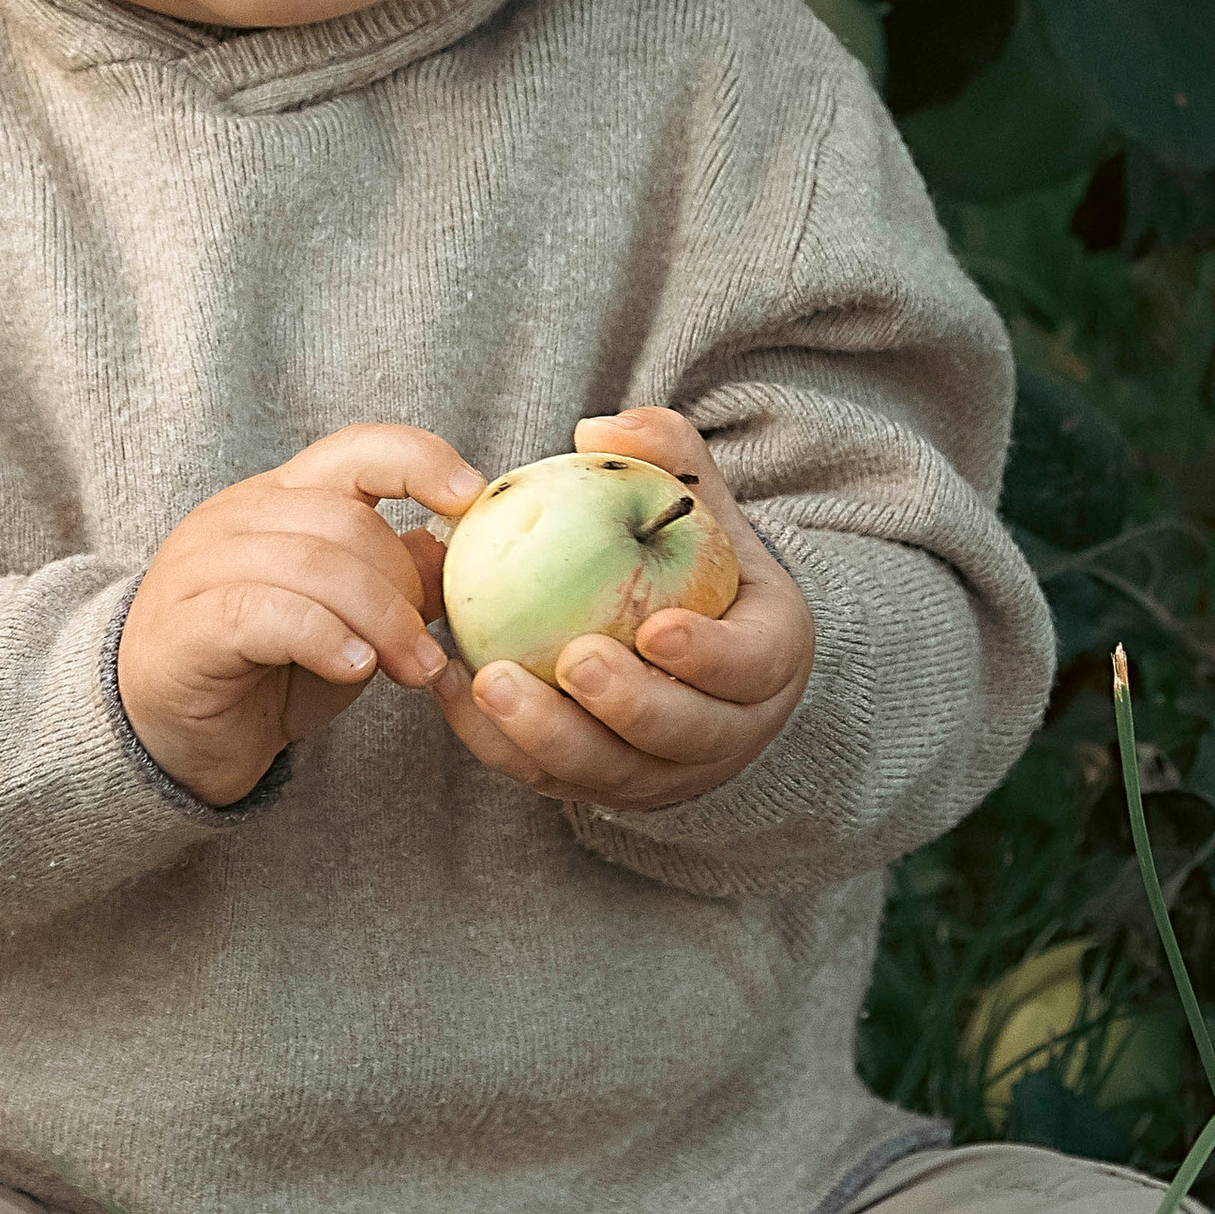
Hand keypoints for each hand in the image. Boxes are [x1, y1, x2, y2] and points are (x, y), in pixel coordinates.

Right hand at [117, 425, 484, 807]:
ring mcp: (201, 566)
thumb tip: (453, 548)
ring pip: (313, 564)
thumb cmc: (264, 673)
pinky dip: (325, 638)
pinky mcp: (187, 624)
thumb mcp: (349, 623)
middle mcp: (235, 518)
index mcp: (279, 500)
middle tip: (429, 652)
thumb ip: (395, 582)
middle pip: (344, 520)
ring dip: (380, 621)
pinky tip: (354, 668)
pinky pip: (269, 612)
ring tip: (411, 671)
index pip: (354, 450)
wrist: (173, 738)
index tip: (471, 495)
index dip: (418, 460)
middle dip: (403, 587)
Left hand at [427, 404, 812, 813]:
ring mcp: (662, 771)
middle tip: (574, 660)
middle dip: (627, 704)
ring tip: (490, 682)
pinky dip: (496, 742)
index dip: (709, 658)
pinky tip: (449, 690)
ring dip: (548, 734)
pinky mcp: (599, 786)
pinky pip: (545, 776)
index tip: (658, 628)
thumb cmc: (697, 563)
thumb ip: (666, 455)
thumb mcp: (701, 505)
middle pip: (679, 734)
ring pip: (608, 770)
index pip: (747, 668)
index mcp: (766, 661)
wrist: (693, 646)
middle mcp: (724, 731)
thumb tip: (598, 426)